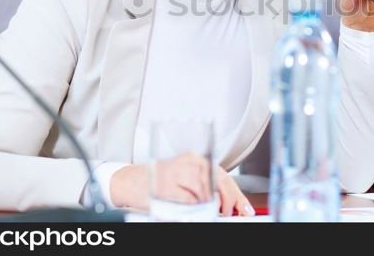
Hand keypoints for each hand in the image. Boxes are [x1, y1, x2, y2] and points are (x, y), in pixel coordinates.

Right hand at [110, 154, 253, 216]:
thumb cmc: (158, 180)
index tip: (244, 208)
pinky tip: (197, 211)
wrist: (129, 180)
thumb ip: (204, 186)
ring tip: (211, 212)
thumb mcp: (184, 177)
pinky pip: (188, 199)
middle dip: (228, 200)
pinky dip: (195, 208)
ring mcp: (177, 173)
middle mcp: (188, 162)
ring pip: (204, 190)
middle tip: (229, 213)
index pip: (223, 175)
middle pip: (217, 180)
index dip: (236, 194)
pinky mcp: (166, 185)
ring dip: (210, 204)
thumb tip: (225, 202)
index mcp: (195, 159)